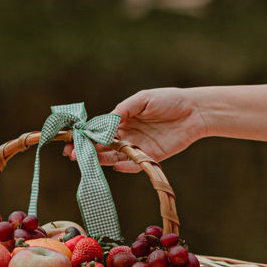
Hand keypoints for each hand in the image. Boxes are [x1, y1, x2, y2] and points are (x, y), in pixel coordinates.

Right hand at [69, 88, 207, 170]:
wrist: (195, 111)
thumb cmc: (169, 100)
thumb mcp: (143, 99)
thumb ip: (124, 110)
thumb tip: (106, 121)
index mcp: (122, 120)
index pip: (98, 130)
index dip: (84, 135)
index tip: (70, 140)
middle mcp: (127, 135)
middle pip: (103, 146)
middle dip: (87, 150)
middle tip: (72, 155)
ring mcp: (139, 147)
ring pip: (116, 156)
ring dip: (102, 160)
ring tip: (89, 161)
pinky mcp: (152, 157)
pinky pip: (136, 164)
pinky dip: (126, 166)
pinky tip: (117, 166)